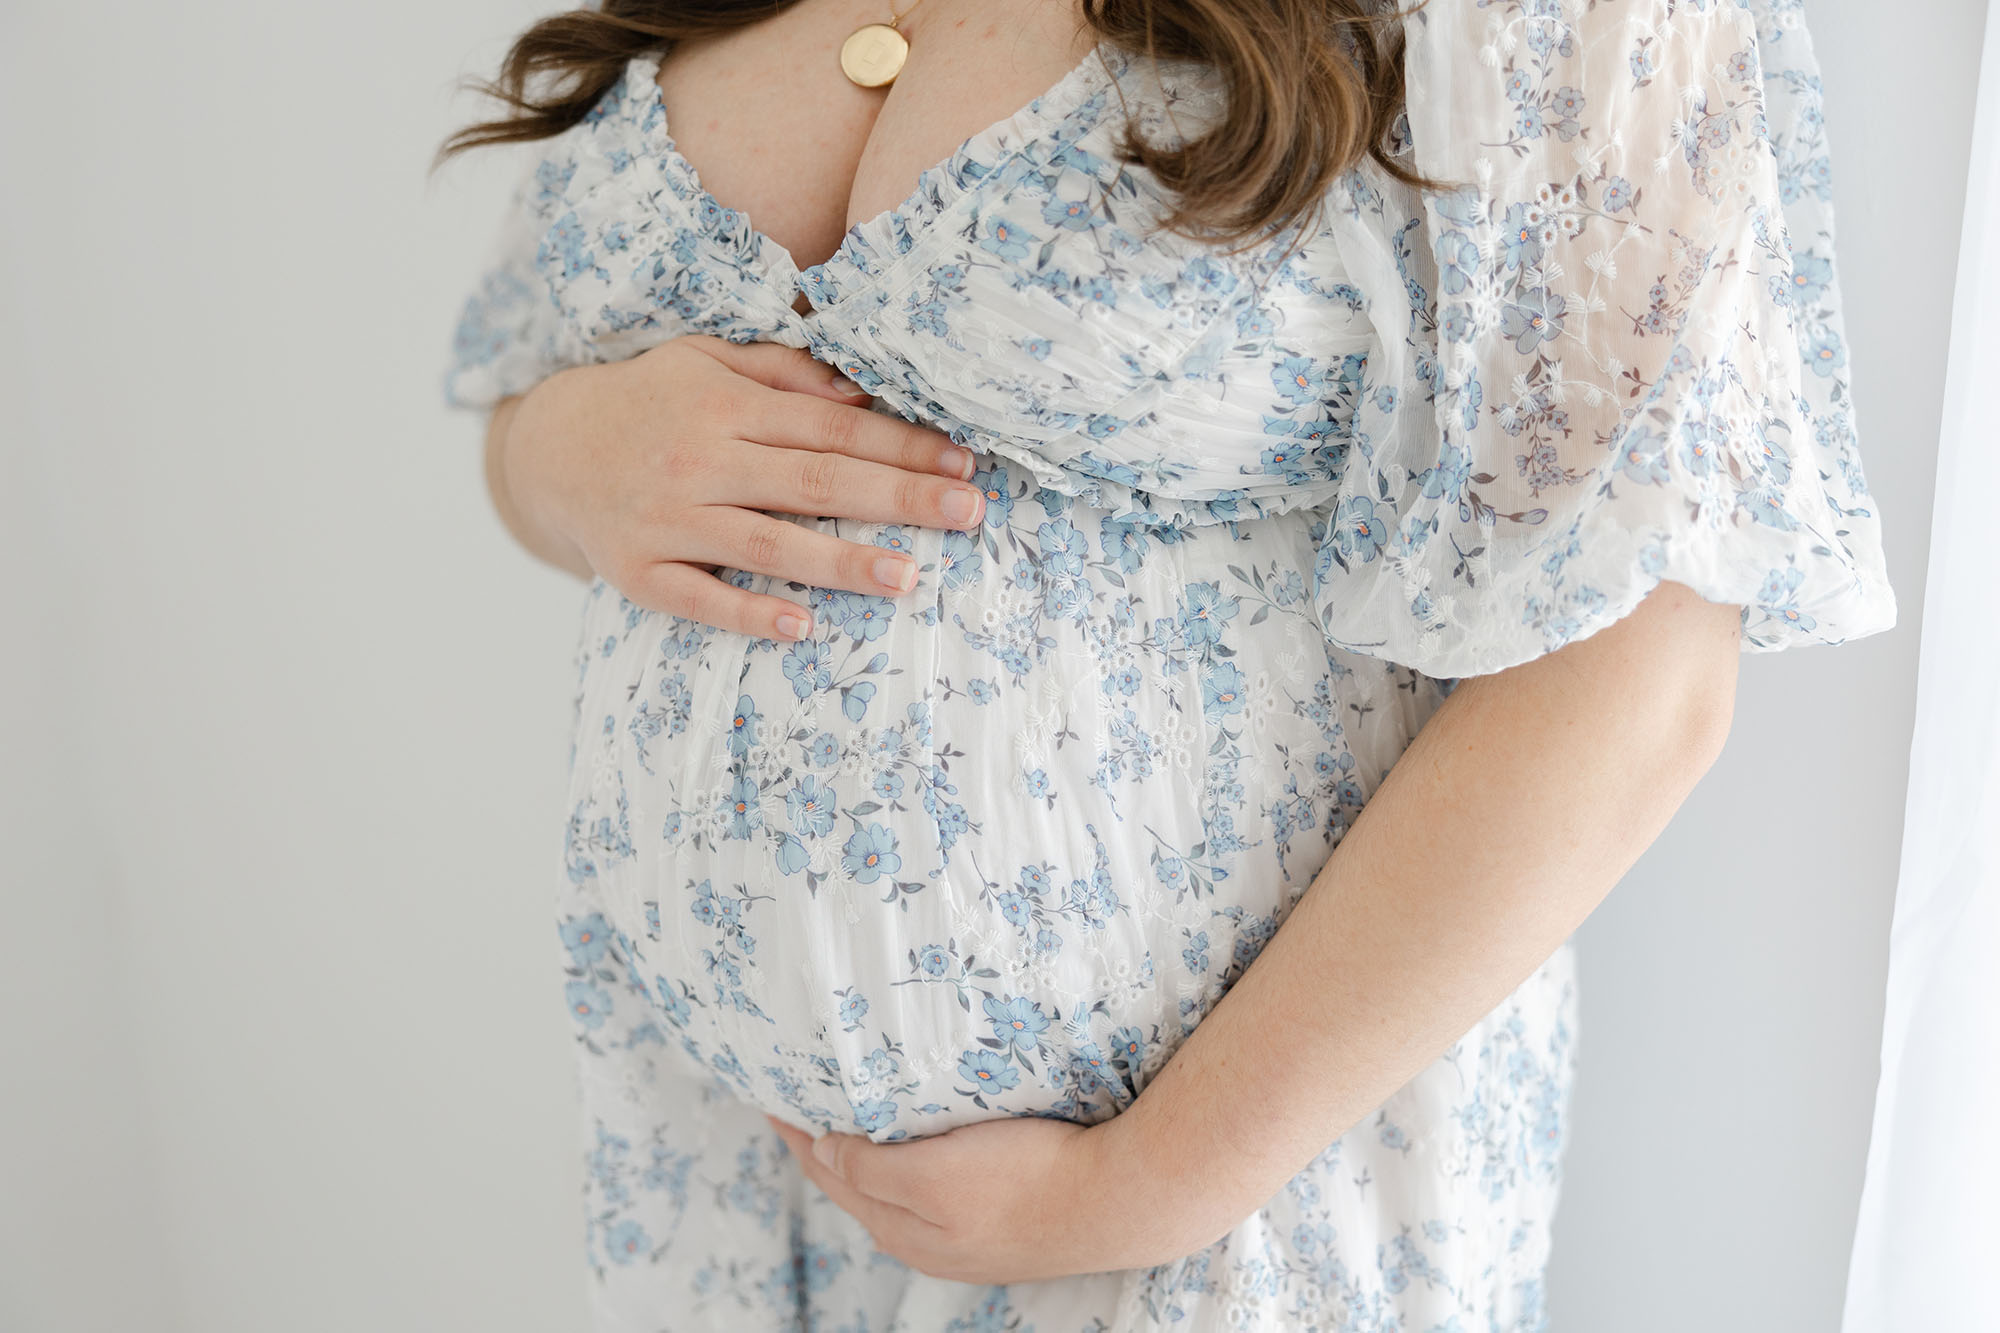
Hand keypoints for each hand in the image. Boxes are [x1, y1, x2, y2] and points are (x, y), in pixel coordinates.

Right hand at [496, 334, 987, 639]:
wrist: (544, 450)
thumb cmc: (648, 400)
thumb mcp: (705, 358)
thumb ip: (783, 371)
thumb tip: (860, 392)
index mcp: (724, 406)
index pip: (830, 428)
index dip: (900, 445)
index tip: (962, 462)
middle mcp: (699, 462)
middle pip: (813, 483)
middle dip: (897, 498)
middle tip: (967, 514)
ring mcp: (667, 522)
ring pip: (766, 545)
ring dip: (840, 563)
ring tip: (908, 577)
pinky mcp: (638, 574)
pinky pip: (700, 600)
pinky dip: (749, 614)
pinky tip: (803, 628)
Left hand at [762, 1111, 1225, 1284]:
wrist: (1121, 1199)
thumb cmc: (1028, 1179)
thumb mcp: (934, 1174)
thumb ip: (872, 1168)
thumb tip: (823, 1152)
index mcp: (903, 1229)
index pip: (831, 1176)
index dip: (800, 1137)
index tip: (775, 1099)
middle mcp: (928, 1241)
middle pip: (857, 1189)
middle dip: (825, 1151)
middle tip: (801, 1106)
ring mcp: (966, 1238)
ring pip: (895, 1194)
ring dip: (865, 1161)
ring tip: (848, 1124)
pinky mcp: (1002, 1223)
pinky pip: (934, 1193)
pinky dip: (907, 1167)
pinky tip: (919, 1150)